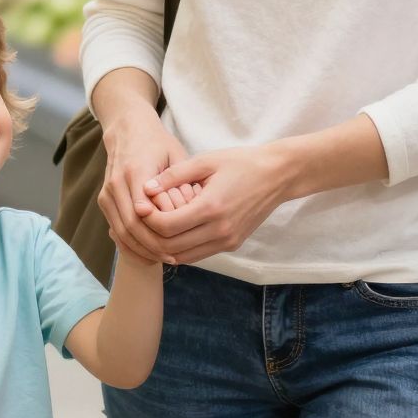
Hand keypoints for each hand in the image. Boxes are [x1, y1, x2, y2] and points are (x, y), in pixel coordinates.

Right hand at [97, 112, 189, 264]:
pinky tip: (148, 254)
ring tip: (163, 259)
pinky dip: (130, 245)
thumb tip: (184, 209)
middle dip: (151, 245)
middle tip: (173, 258)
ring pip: (121, 231)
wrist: (128, 130)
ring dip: (141, 249)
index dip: (158, 230)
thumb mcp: (175, 155)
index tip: (177, 243)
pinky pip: (115, 229)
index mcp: (135, 169)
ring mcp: (107, 193)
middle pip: (130, 224)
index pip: (142, 208)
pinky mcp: (104, 200)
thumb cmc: (158, 144)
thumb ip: (178, 182)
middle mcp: (116, 182)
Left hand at [142, 144, 290, 263]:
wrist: (277, 176)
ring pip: (183, 257)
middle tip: (142, 220)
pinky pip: (198, 254)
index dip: (147, 219)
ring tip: (154, 226)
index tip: (140, 206)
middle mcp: (220, 230)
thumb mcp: (205, 161)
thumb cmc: (240, 163)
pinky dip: (181, 247)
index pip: (166, 226)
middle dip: (150, 236)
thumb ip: (174, 176)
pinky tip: (174, 231)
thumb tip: (146, 188)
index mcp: (211, 207)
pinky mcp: (232, 244)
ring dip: (164, 246)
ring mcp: (227, 241)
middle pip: (170, 247)